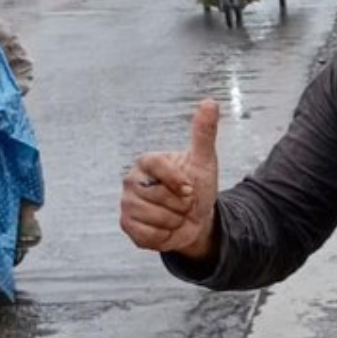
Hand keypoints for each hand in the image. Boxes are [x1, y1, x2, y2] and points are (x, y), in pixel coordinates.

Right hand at [120, 99, 220, 258]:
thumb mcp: (204, 161)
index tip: (190, 188)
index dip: (178, 181)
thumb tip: (210, 102)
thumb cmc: (197, 188)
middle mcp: (130, 182)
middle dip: (181, 204)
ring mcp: (126, 205)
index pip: (158, 167)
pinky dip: (165, 235)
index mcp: (146, 163)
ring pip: (156, 217)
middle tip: (183, 202)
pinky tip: (167, 228)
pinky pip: (149, 235)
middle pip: (159, 196)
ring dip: (175, 220)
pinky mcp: (127, 227)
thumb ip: (204, 133)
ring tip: (176, 214)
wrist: (196, 220)